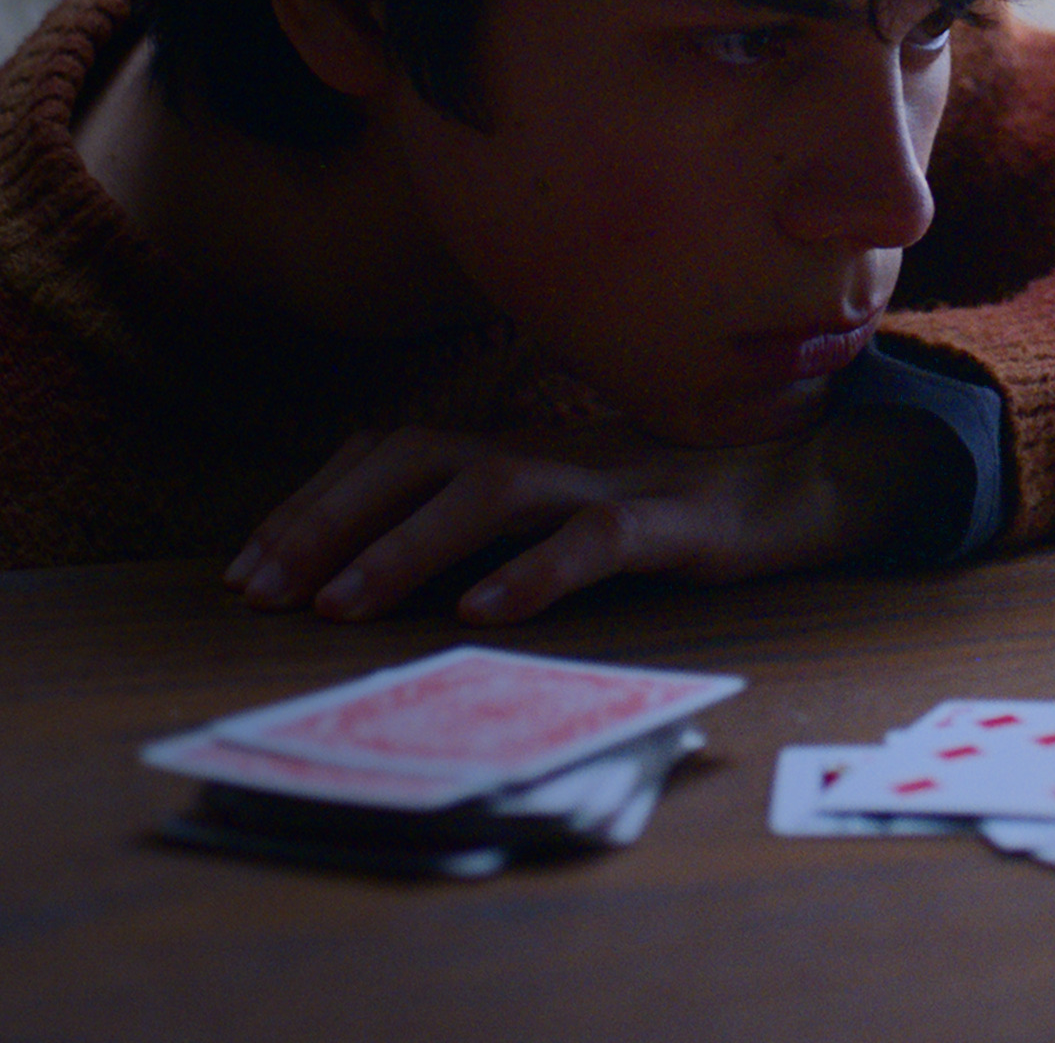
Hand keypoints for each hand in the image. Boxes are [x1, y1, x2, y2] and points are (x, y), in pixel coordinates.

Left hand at [221, 410, 962, 623]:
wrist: (808, 475)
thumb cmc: (666, 497)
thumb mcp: (560, 498)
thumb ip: (480, 512)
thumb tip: (365, 549)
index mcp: (513, 444)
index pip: (388, 454)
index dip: (311, 504)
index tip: (246, 569)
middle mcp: (547, 448)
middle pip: (416, 460)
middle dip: (327, 521)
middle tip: (262, 589)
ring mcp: (608, 479)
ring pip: (490, 492)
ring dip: (404, 545)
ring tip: (341, 604)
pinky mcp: (672, 520)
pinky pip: (596, 541)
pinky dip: (535, 573)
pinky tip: (483, 611)